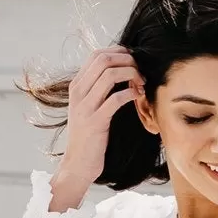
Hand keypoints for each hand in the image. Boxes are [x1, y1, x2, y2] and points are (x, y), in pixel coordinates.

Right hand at [50, 45, 141, 211]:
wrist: (78, 164)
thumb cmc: (89, 136)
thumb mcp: (89, 107)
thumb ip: (99, 89)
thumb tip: (120, 71)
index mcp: (76, 85)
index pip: (97, 55)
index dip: (119, 52)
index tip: (134, 61)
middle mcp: (78, 92)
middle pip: (104, 60)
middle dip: (127, 60)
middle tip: (140, 71)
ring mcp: (85, 106)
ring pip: (109, 75)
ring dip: (131, 74)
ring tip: (141, 83)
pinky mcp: (95, 122)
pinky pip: (115, 98)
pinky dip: (130, 93)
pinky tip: (138, 96)